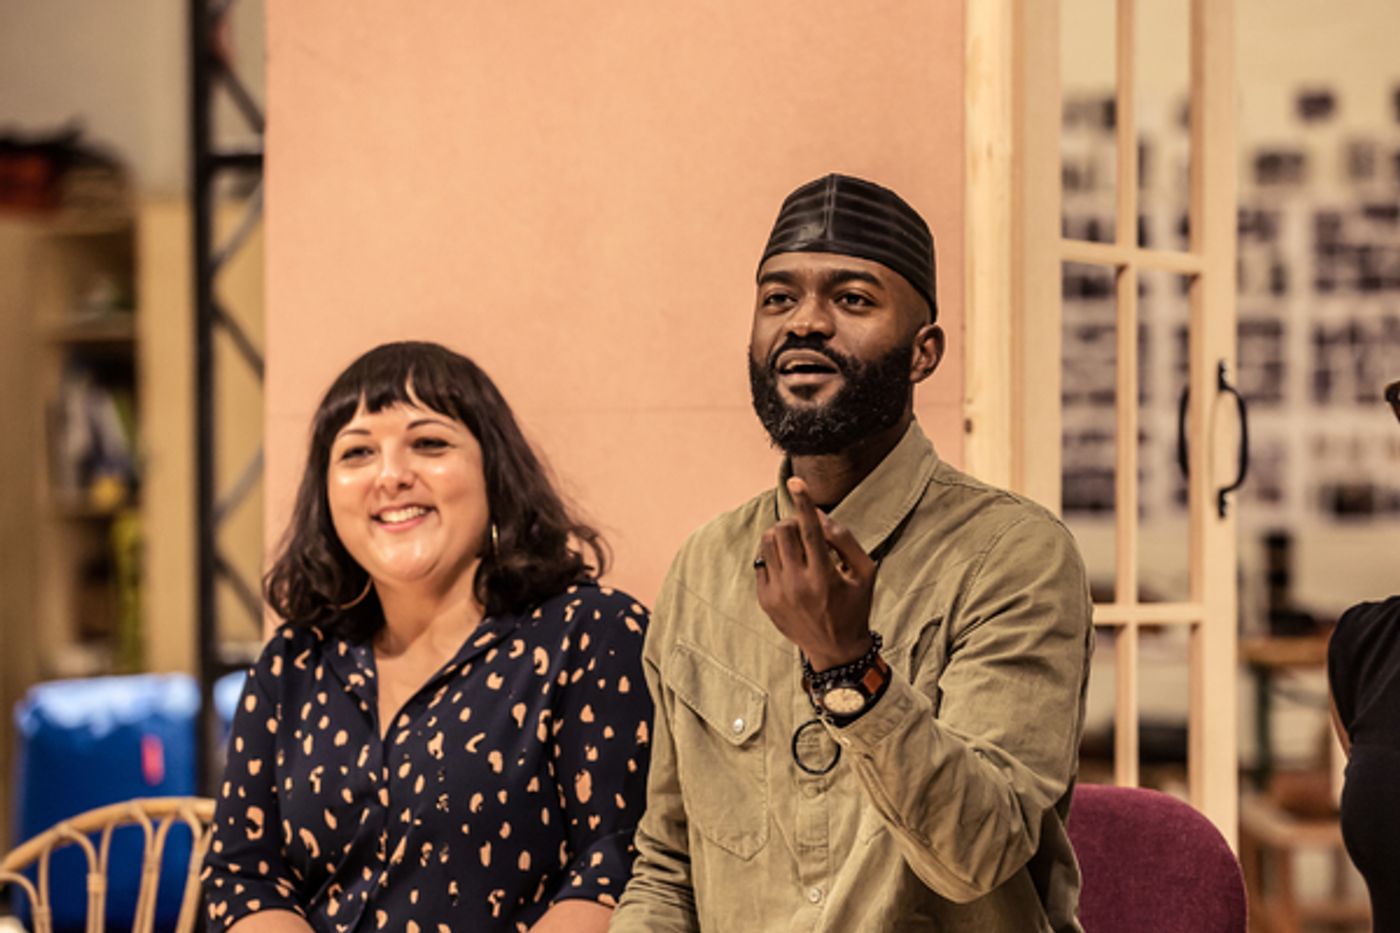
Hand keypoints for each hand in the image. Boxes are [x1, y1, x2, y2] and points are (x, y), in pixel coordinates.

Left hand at [755, 477, 878, 670]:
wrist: (835, 650)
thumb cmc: (855, 606)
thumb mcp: (865, 572)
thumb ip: (845, 539)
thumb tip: (818, 515)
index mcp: (824, 577)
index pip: (810, 531)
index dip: (803, 503)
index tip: (796, 482)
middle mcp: (797, 585)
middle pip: (783, 531)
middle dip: (793, 522)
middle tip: (805, 531)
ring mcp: (778, 594)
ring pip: (767, 543)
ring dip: (781, 535)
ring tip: (796, 547)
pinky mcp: (765, 600)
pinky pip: (761, 562)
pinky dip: (774, 556)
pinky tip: (789, 567)